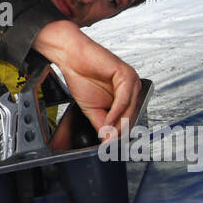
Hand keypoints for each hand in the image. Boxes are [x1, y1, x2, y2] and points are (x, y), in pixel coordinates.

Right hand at [32, 19, 140, 140]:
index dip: (119, 133)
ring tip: (107, 134)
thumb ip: (102, 124)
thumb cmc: (81, 76)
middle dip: (119, 131)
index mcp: (127, 95)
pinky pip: (124, 99)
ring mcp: (131, 80)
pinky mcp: (126, 74)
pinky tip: (107, 121)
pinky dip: (115, 113)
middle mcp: (132, 87)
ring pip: (130, 109)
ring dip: (118, 124)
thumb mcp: (93, 109)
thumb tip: (108, 141)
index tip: (110, 144)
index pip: (129, 119)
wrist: (70, 57)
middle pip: (131, 116)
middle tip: (108, 142)